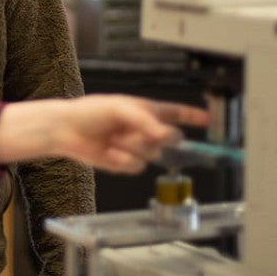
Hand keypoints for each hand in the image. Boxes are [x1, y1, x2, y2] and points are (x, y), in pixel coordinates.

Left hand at [0, 94, 208, 172]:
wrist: (67, 130)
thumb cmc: (90, 112)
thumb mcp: (120, 109)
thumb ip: (146, 120)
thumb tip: (167, 134)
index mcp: (146, 111)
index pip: (176, 114)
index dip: (194, 117)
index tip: (209, 120)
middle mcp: (143, 130)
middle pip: (169, 139)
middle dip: (156, 137)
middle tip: (136, 131)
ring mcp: (135, 147)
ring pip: (151, 155)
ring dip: (133, 148)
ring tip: (114, 138)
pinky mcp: (124, 163)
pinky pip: (135, 167)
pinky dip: (122, 160)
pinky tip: (108, 151)